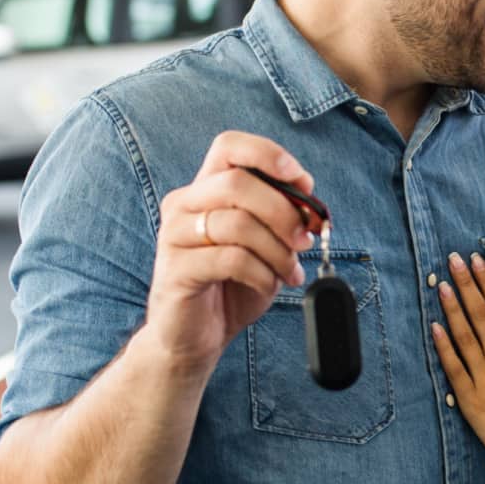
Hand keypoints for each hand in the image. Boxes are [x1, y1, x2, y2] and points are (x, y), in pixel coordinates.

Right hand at [147, 131, 317, 370]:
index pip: (230, 146)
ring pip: (237, 222)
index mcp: (205, 190)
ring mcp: (175, 235)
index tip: (302, 180)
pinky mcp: (176, 269)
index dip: (268, 154)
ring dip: (277, 249)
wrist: (194, 337)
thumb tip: (309, 201)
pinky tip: (267, 283)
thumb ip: (282, 218)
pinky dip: (261, 272)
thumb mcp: (265, 246)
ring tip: (289, 271)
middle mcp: (184, 204)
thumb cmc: (231, 285)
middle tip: (303, 239)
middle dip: (283, 210)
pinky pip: (230, 259)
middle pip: (237, 181)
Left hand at [430, 252, 484, 483]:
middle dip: (467, 284)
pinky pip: (454, 367)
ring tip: (440, 285)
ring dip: (452, 308)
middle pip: (481, 314)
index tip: (476, 261)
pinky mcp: (470, 398)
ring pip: (466, 336)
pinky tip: (434, 326)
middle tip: (453, 260)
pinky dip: (444, 346)